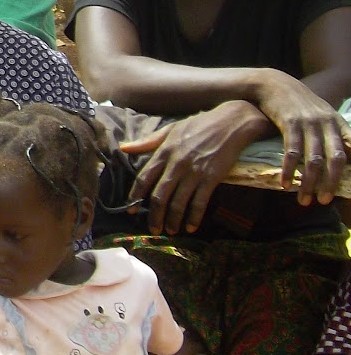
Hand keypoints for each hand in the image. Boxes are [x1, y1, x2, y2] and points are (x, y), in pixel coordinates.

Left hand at [123, 101, 270, 233]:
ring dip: (173, 220)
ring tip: (170, 231)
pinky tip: (191, 227)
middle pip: (159, 195)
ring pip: (178, 202)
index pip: (144, 177)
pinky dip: (194, 217)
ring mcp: (194, 172)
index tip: (131, 208)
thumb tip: (123, 148)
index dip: (135, 194)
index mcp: (164, 151)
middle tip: (152, 229)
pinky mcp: (212, 178)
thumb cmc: (199, 125)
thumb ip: (147, 142)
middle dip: (154, 215)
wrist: (231, 123)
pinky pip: (200, 202)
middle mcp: (176, 164)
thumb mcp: (170, 129)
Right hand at [251, 75, 349, 204]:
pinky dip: (288, 170)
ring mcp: (308, 123)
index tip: (349, 188)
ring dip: (309, 183)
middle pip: (336, 159)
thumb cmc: (298, 103)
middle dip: (331, 183)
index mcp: (338, 123)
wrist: (273, 84)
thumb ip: (333, 133)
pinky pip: (292, 152)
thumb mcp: (321, 114)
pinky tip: (285, 184)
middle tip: (325, 201)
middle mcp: (327, 123)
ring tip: (304, 200)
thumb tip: (345, 158)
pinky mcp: (290, 123)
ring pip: (313, 160)